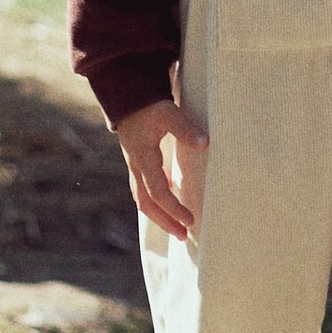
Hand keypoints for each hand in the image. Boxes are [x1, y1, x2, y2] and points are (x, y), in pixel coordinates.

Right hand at [115, 92, 207, 240]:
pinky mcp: (138, 163)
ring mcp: (135, 166)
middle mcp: (136, 167)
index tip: (191, 220)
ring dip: (159, 215)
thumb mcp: (168, 113)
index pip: (158, 192)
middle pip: (147, 204)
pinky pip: (144, 190)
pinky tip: (169, 203)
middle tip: (184, 235)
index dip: (174, 209)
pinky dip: (155, 202)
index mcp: (143, 159)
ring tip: (177, 227)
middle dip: (165, 221)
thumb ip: (185, 128)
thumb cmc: (148, 105)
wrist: (126, 96)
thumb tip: (205, 143)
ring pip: (143, 199)